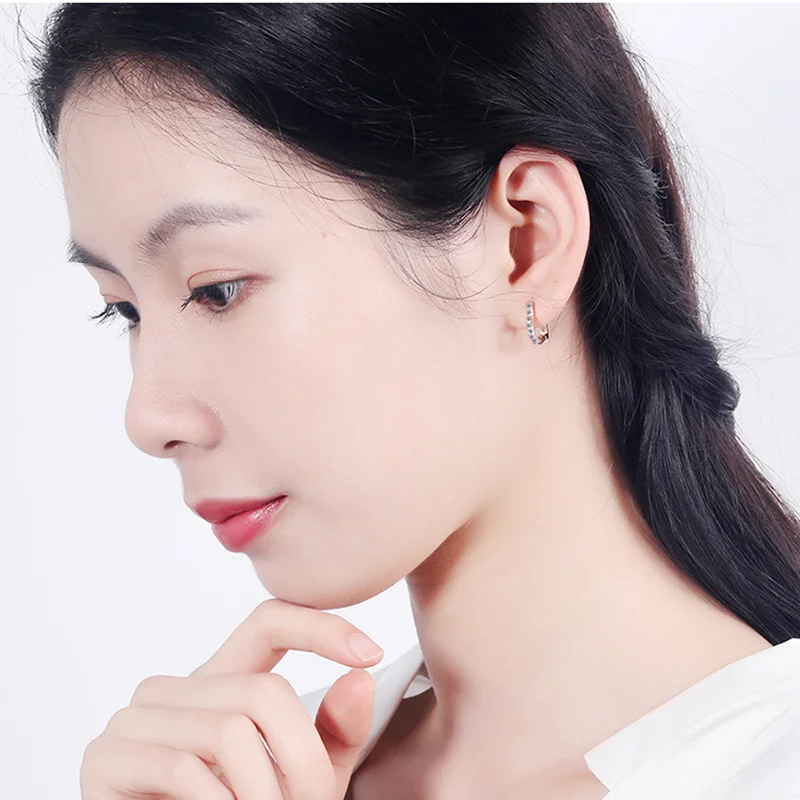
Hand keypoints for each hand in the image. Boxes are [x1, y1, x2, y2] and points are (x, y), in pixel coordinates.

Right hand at [79, 598, 384, 798]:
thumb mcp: (300, 780)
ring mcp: (135, 717)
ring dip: (265, 795)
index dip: (320, 626)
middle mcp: (176, 687)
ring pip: (230, 732)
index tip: (370, 653)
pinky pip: (184, 770)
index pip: (269, 621)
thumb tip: (360, 678)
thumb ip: (331, 736)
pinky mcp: (105, 758)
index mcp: (221, 681)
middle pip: (264, 691)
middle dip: (304, 762)